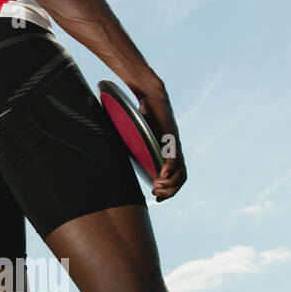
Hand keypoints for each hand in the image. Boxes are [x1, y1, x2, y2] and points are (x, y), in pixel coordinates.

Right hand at [135, 86, 186, 201]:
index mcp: (169, 152)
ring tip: (157, 187)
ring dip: (170, 184)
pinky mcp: (171, 138)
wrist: (151, 95)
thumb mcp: (136, 135)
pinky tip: (161, 176)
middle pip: (181, 178)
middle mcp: (175, 150)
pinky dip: (169, 169)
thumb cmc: (142, 114)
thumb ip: (133, 146)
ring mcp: (175, 145)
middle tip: (156, 194)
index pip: (176, 177)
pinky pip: (174, 158)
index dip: (169, 190)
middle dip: (170, 191)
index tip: (156, 196)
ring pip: (181, 172)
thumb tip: (109, 152)